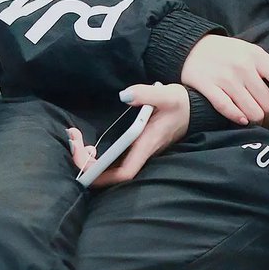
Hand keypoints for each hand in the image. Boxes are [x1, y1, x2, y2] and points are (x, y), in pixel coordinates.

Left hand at [67, 83, 189, 187]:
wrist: (195, 108)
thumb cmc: (180, 103)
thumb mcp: (165, 94)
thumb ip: (145, 94)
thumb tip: (124, 96)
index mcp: (147, 144)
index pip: (124, 172)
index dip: (102, 174)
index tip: (84, 160)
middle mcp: (142, 153)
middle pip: (113, 175)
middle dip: (88, 167)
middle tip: (73, 144)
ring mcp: (140, 152)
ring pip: (112, 169)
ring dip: (91, 162)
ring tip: (77, 141)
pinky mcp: (138, 148)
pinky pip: (115, 161)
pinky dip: (98, 158)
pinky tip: (89, 145)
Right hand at [181, 34, 268, 129]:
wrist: (191, 46)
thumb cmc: (227, 52)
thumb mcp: (252, 53)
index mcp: (258, 57)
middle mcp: (244, 67)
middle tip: (264, 116)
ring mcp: (225, 78)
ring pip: (252, 113)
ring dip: (254, 121)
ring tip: (251, 117)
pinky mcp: (208, 87)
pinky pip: (229, 110)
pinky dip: (237, 118)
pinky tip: (240, 118)